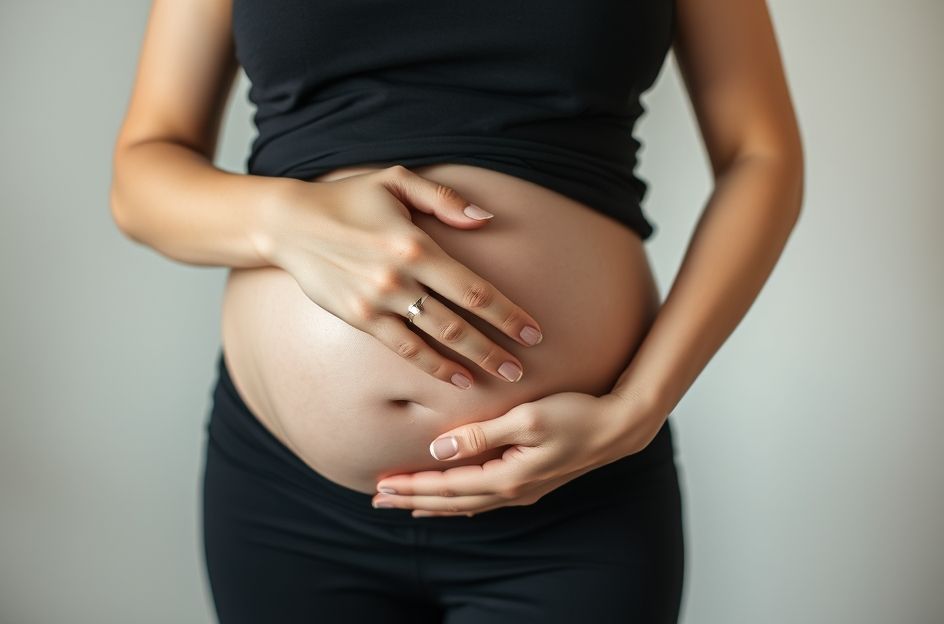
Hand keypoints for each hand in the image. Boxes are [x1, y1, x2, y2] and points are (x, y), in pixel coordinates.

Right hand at [254, 165, 544, 387]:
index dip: (507, 313)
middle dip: (497, 346)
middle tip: (524, 367)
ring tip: (502, 378)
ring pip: (436, 339)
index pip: (473, 287)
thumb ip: (444, 199)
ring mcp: (378, 300)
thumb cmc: (348, 198)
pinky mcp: (359, 317)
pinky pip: (403, 348)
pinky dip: (432, 367)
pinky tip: (456, 378)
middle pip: (461, 321)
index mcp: (416, 244)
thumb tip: (485, 219)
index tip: (533, 331)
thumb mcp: (396, 180)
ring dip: (472, 361)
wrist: (290, 223)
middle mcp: (400, 276)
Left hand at [371, 391, 664, 516]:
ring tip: (403, 505)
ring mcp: (522, 490)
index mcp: (506, 477)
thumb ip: (481, 434)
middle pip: (449, 502)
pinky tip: (449, 502)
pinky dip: (457, 502)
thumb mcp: (527, 419)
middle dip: (412, 499)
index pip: (445, 486)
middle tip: (377, 499)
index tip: (380, 484)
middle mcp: (511, 491)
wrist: (618, 427)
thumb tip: (438, 449)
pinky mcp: (530, 482)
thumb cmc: (576, 415)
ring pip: (464, 504)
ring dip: (431, 504)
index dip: (411, 486)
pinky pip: (482, 500)